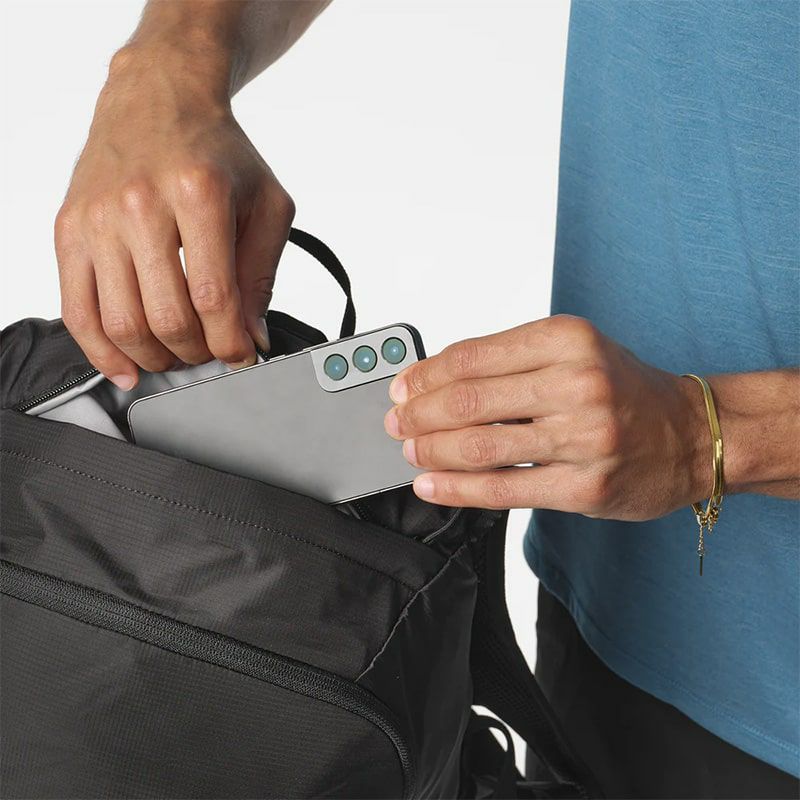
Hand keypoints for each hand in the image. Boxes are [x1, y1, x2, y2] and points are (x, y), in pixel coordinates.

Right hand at [55, 45, 293, 389]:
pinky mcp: (69, 230)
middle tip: (211, 352)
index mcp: (198, 194)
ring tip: (178, 354)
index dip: (231, 342)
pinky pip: (76, 310)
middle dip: (197, 352)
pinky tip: (127, 368)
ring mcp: (98, 219)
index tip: (242, 356)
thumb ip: (263, 274)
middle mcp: (141, 204)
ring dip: (156, 357)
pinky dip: (101, 352)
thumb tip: (252, 336)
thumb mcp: (266, 205)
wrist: (158, 99)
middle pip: (166, 317)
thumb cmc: (217, 154)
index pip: (214, 297)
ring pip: (121, 323)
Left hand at [384, 315, 709, 519]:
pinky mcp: (584, 487)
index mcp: (567, 339)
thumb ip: (510, 360)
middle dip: (418, 416)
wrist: (693, 434)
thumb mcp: (574, 350)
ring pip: (479, 447)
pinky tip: (432, 486)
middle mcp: (577, 383)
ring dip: (431, 452)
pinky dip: (457, 490)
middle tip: (397, 424)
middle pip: (468, 402)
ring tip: (410, 453)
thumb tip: (435, 378)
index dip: (425, 375)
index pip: (472, 357)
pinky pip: (503, 490)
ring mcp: (583, 438)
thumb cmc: (625, 390)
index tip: (401, 388)